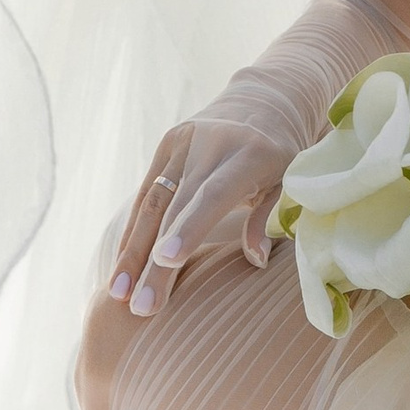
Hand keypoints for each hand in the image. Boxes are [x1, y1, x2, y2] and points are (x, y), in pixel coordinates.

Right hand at [109, 112, 295, 315]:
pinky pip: (146, 194)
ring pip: (153, 203)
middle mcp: (211, 144)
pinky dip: (133, 231)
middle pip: (176, 208)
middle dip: (155, 261)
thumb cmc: (282, 157)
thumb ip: (268, 218)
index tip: (168, 261)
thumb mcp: (289, 183)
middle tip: (141, 306)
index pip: (213, 195)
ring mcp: (183, 141)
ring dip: (133, 251)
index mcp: (250, 154)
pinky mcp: (166, 144)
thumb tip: (256, 260)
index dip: (190, 228)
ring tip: (120, 294)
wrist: (263, 103)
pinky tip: (122, 265)